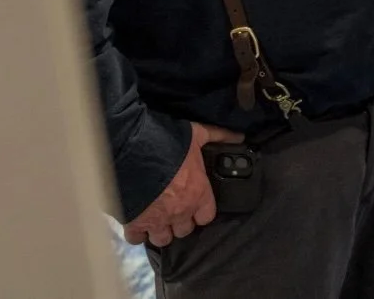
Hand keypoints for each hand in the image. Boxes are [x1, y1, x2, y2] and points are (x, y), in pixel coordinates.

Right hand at [123, 122, 242, 247]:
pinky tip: (138, 224)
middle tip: (174, 212)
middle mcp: (180, 212)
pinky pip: (137, 239)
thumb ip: (220, 136)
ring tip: (157, 220)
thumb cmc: (169, 144)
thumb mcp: (199, 134)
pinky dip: (137, 234)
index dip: (201, 213)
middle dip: (180, 223)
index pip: (206, 217)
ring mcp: (157, 220)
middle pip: (184, 231)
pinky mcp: (135, 224)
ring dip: (160, 231)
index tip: (196, 207)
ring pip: (163, 239)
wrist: (133, 151)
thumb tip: (240, 137)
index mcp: (198, 194)